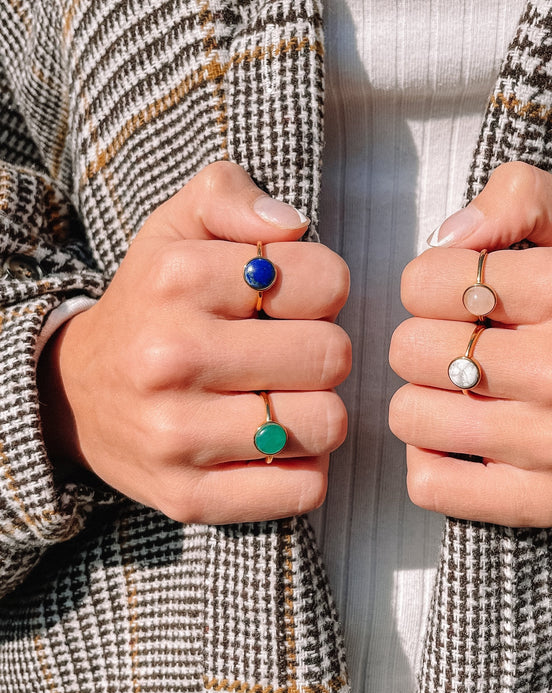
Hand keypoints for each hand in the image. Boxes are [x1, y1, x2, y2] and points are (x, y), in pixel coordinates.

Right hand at [39, 161, 350, 523]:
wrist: (77, 394)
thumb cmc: (154, 302)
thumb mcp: (177, 225)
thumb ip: (233, 194)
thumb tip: (293, 225)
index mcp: (179, 279)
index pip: (326, 281)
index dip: (321, 289)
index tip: (287, 300)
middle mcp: (172, 357)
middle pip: (332, 355)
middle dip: (322, 350)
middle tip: (286, 352)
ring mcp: (178, 436)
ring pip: (326, 424)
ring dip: (316, 410)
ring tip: (279, 396)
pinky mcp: (190, 498)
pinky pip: (305, 489)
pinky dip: (303, 466)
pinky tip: (272, 445)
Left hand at [389, 163, 551, 526]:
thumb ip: (516, 196)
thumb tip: (446, 238)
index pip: (424, 281)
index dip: (427, 282)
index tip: (460, 296)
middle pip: (408, 349)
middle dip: (422, 339)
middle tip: (459, 343)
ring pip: (409, 416)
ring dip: (422, 398)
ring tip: (461, 389)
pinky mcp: (541, 501)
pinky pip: (428, 484)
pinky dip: (430, 458)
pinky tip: (461, 436)